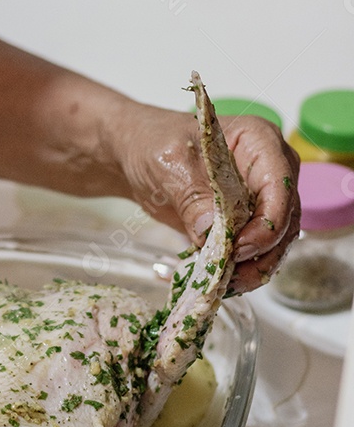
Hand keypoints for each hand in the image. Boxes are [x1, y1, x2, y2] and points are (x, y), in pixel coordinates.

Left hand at [115, 101, 300, 292]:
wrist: (140, 159)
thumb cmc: (157, 144)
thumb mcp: (171, 161)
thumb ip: (193, 194)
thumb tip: (211, 229)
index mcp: (260, 142)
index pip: (280, 186)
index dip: (268, 222)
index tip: (239, 247)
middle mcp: (269, 172)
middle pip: (285, 219)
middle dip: (263, 253)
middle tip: (232, 276)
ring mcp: (260, 200)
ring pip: (274, 242)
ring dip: (253, 268)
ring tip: (224, 284)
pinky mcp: (245, 225)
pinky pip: (253, 253)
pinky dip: (238, 270)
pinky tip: (217, 281)